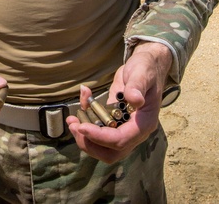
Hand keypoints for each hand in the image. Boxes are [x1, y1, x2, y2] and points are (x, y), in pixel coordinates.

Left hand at [66, 41, 171, 162]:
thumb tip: (135, 100)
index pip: (120, 140)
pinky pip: (99, 132)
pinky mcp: (115, 123)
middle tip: (74, 126)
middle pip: (111, 152)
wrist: (146, 66)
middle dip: (89, 143)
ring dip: (84, 137)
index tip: (82, 127)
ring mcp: (124, 129)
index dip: (100, 137)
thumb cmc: (146, 69)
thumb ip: (137, 86)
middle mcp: (134, 131)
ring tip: (72, 120)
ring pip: (103, 147)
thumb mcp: (142, 73)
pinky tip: (82, 104)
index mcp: (144, 123)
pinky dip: (86, 123)